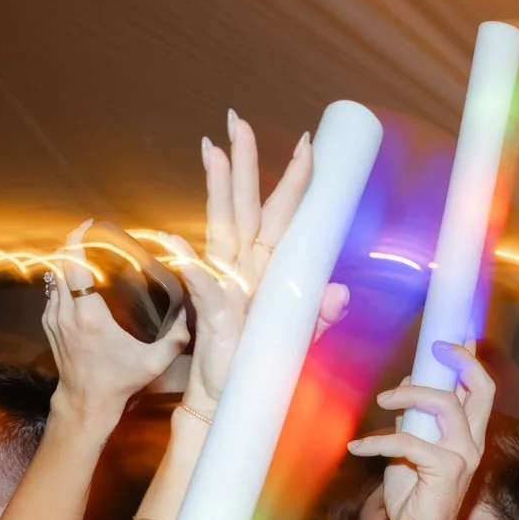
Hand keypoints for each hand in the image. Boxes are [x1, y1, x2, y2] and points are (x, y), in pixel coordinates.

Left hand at [43, 222, 188, 428]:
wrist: (87, 402)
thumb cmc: (118, 382)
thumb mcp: (154, 363)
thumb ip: (176, 338)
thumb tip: (191, 314)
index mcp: (90, 317)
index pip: (75, 265)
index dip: (79, 240)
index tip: (89, 226)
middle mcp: (67, 313)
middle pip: (61, 263)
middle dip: (73, 243)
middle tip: (92, 233)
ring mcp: (55, 318)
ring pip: (55, 275)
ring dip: (69, 260)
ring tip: (88, 252)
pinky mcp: (50, 323)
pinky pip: (54, 290)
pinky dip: (65, 278)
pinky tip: (81, 278)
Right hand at [169, 112, 349, 414]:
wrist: (229, 399)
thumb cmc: (261, 366)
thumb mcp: (300, 340)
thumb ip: (319, 315)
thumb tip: (341, 292)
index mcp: (270, 269)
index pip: (282, 216)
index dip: (292, 182)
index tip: (305, 145)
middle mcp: (245, 268)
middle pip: (245, 207)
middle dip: (244, 163)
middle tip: (237, 121)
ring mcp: (225, 285)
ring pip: (222, 228)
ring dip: (218, 191)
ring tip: (212, 151)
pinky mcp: (213, 314)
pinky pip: (204, 285)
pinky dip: (192, 265)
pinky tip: (176, 243)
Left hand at [351, 342, 494, 519]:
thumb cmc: (413, 497)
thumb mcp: (409, 450)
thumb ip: (413, 420)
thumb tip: (408, 386)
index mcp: (468, 436)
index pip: (481, 390)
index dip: (469, 361)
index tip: (448, 340)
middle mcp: (472, 443)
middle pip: (481, 389)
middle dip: (459, 361)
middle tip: (433, 349)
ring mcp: (463, 456)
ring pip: (445, 405)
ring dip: (409, 395)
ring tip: (383, 400)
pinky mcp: (445, 471)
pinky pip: (408, 442)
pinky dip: (378, 442)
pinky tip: (358, 448)